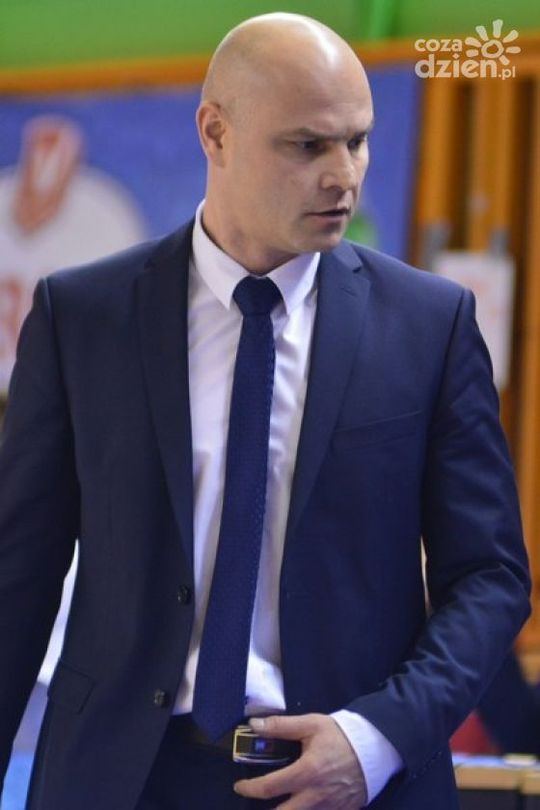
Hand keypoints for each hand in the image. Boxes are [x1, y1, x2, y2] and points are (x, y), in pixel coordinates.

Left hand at [233, 713, 367, 808]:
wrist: (376, 747)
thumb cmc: (341, 735)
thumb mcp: (311, 724)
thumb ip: (281, 726)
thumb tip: (254, 726)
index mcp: (306, 773)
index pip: (268, 788)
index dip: (249, 788)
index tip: (240, 786)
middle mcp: (315, 797)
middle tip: (258, 804)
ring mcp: (329, 808)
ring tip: (280, 804)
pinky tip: (302, 804)